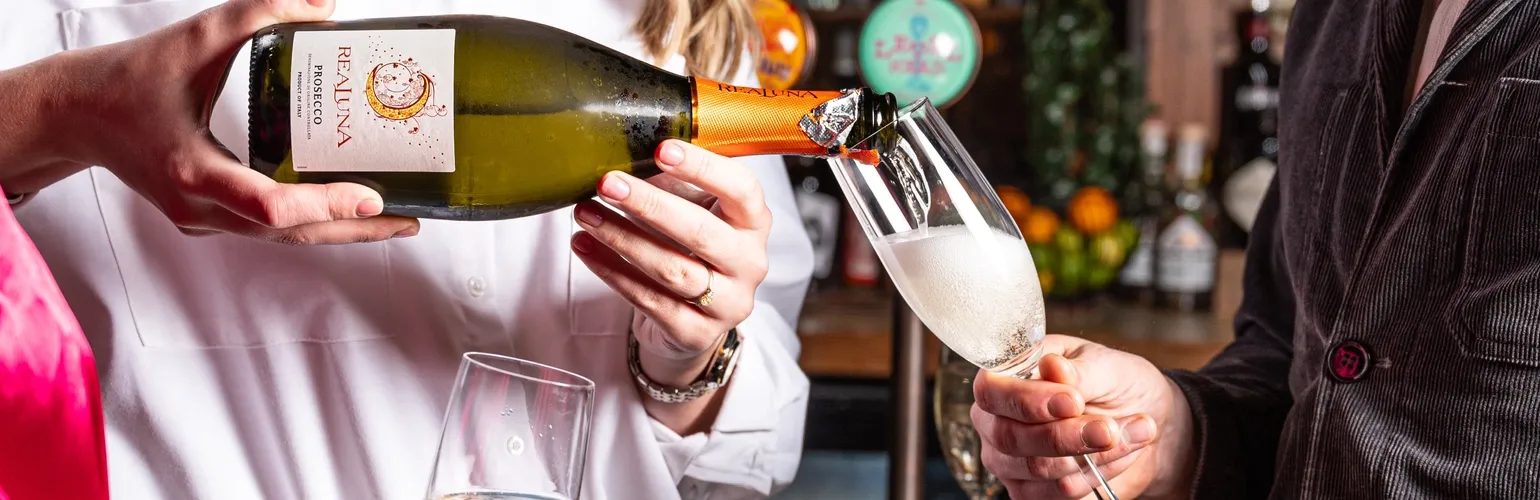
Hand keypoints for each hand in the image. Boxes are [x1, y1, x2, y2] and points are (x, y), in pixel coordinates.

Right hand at [8, 0, 416, 243]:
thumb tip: (323, 6)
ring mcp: (203, 221)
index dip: (325, 205)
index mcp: (192, 172)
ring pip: (283, 238)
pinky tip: (348, 211)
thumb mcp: (194, 38)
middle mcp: (200, 209)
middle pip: (291, 234)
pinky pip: (269, 229)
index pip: (271, 207)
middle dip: (355, 229)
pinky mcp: (208, 218)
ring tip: (394, 218)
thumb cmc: (128, 79)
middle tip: (409, 217)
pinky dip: (310, 221)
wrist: (74, 113)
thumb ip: (258, 14)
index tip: (372, 198)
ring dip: (339, 231)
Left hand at [570, 140, 770, 389]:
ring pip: (672, 269)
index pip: (741, 189)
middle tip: (608, 183)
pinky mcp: (697, 333)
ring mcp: (728, 302)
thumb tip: (628, 153)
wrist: (697, 318)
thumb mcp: (696, 209)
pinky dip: (612, 272)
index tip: (662, 150)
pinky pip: (649, 301)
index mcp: (754, 222)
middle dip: (650, 205)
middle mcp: (749, 262)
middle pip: (701, 233)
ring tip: (586, 215)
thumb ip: (675, 183)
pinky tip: (586, 247)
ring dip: (623, 239)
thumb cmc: (693, 249)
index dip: (704, 168)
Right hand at [971, 335, 1195, 498]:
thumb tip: (1052, 366)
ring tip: (1129, 433)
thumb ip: (1078, 369)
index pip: (990, 391)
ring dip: (1092, 454)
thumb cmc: (1116, 383)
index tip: (1073, 401)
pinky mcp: (1030, 492)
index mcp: (1005, 378)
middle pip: (1010, 437)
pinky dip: (1097, 474)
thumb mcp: (1106, 365)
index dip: (1026, 400)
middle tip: (1109, 429)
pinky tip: (1119, 454)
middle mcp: (997, 421)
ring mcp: (1009, 461)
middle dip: (1064, 435)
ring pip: (1038, 467)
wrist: (1142, 421)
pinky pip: (1059, 492)